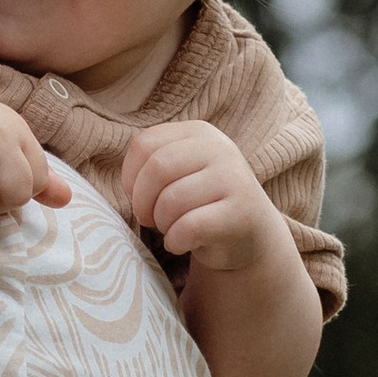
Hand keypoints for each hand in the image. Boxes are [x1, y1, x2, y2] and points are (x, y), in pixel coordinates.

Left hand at [121, 118, 273, 267]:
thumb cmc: (202, 202)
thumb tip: (128, 184)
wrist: (249, 234)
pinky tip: (182, 243)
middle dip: (142, 202)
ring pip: (171, 201)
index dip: (130, 177)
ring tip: (172, 228)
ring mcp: (234, 180)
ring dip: (161, 224)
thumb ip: (152, 163)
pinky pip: (188, 228)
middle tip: (149, 219)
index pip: (144, 144)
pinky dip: (175, 241)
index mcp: (199, 133)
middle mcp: (220, 149)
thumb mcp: (180, 171)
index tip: (139, 197)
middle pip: (156, 169)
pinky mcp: (240, 214)